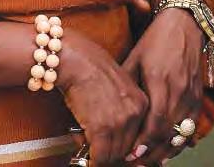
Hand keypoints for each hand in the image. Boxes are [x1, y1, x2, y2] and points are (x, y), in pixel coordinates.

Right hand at [58, 30, 148, 164]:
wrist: (71, 57)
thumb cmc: (86, 62)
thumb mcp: (114, 80)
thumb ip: (119, 104)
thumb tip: (112, 127)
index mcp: (141, 102)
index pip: (140, 136)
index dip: (127, 148)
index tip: (118, 152)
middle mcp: (135, 114)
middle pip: (128, 148)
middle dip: (113, 154)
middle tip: (100, 154)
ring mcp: (119, 122)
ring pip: (115, 155)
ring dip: (101, 157)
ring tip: (89, 150)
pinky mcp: (101, 127)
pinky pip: (100, 155)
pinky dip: (93, 161)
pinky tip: (88, 159)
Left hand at [122, 9, 203, 164]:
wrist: (183, 28)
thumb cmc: (153, 43)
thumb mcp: (134, 59)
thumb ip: (125, 83)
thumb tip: (107, 105)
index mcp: (159, 81)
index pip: (154, 122)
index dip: (143, 142)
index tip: (129, 154)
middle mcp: (178, 92)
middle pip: (167, 134)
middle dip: (151, 153)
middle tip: (134, 164)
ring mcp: (191, 97)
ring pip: (180, 134)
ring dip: (165, 151)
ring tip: (148, 163)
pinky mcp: (198, 98)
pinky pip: (191, 127)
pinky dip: (179, 141)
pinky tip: (167, 150)